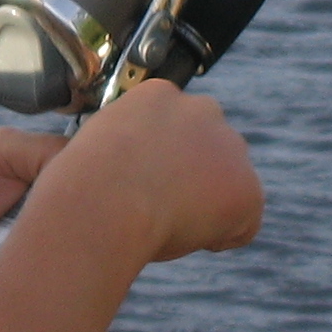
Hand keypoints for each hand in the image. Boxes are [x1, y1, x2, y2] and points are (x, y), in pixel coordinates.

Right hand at [58, 80, 260, 262]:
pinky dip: (223, 236)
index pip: (177, 125)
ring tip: (168, 221)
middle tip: (157, 204)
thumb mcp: (95, 146)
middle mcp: (202, 110)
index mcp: (160, 94)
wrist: (102, 202)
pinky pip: (244, 221)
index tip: (142, 180)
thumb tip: (123, 167)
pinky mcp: (247, 187)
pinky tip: (189, 237)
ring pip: (230, 181)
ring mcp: (229, 146)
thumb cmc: (84, 186)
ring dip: (209, 201)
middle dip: (193, 173)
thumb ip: (126, 146)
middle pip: (210, 146)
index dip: (162, 158)